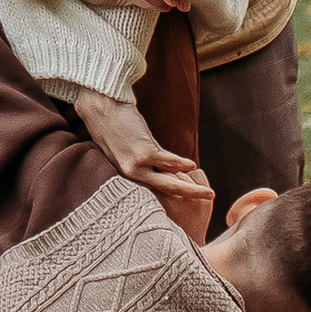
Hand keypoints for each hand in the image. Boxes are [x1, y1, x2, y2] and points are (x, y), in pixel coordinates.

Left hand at [70, 86, 216, 243]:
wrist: (101, 108)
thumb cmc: (116, 126)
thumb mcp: (130, 148)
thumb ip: (148, 160)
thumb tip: (170, 167)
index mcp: (128, 177)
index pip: (156, 191)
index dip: (176, 197)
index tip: (193, 203)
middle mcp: (131, 176)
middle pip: (166, 191)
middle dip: (189, 198)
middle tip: (209, 200)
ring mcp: (136, 166)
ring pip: (169, 183)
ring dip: (191, 189)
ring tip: (209, 193)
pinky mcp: (142, 153)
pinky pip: (167, 161)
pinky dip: (180, 163)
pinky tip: (192, 166)